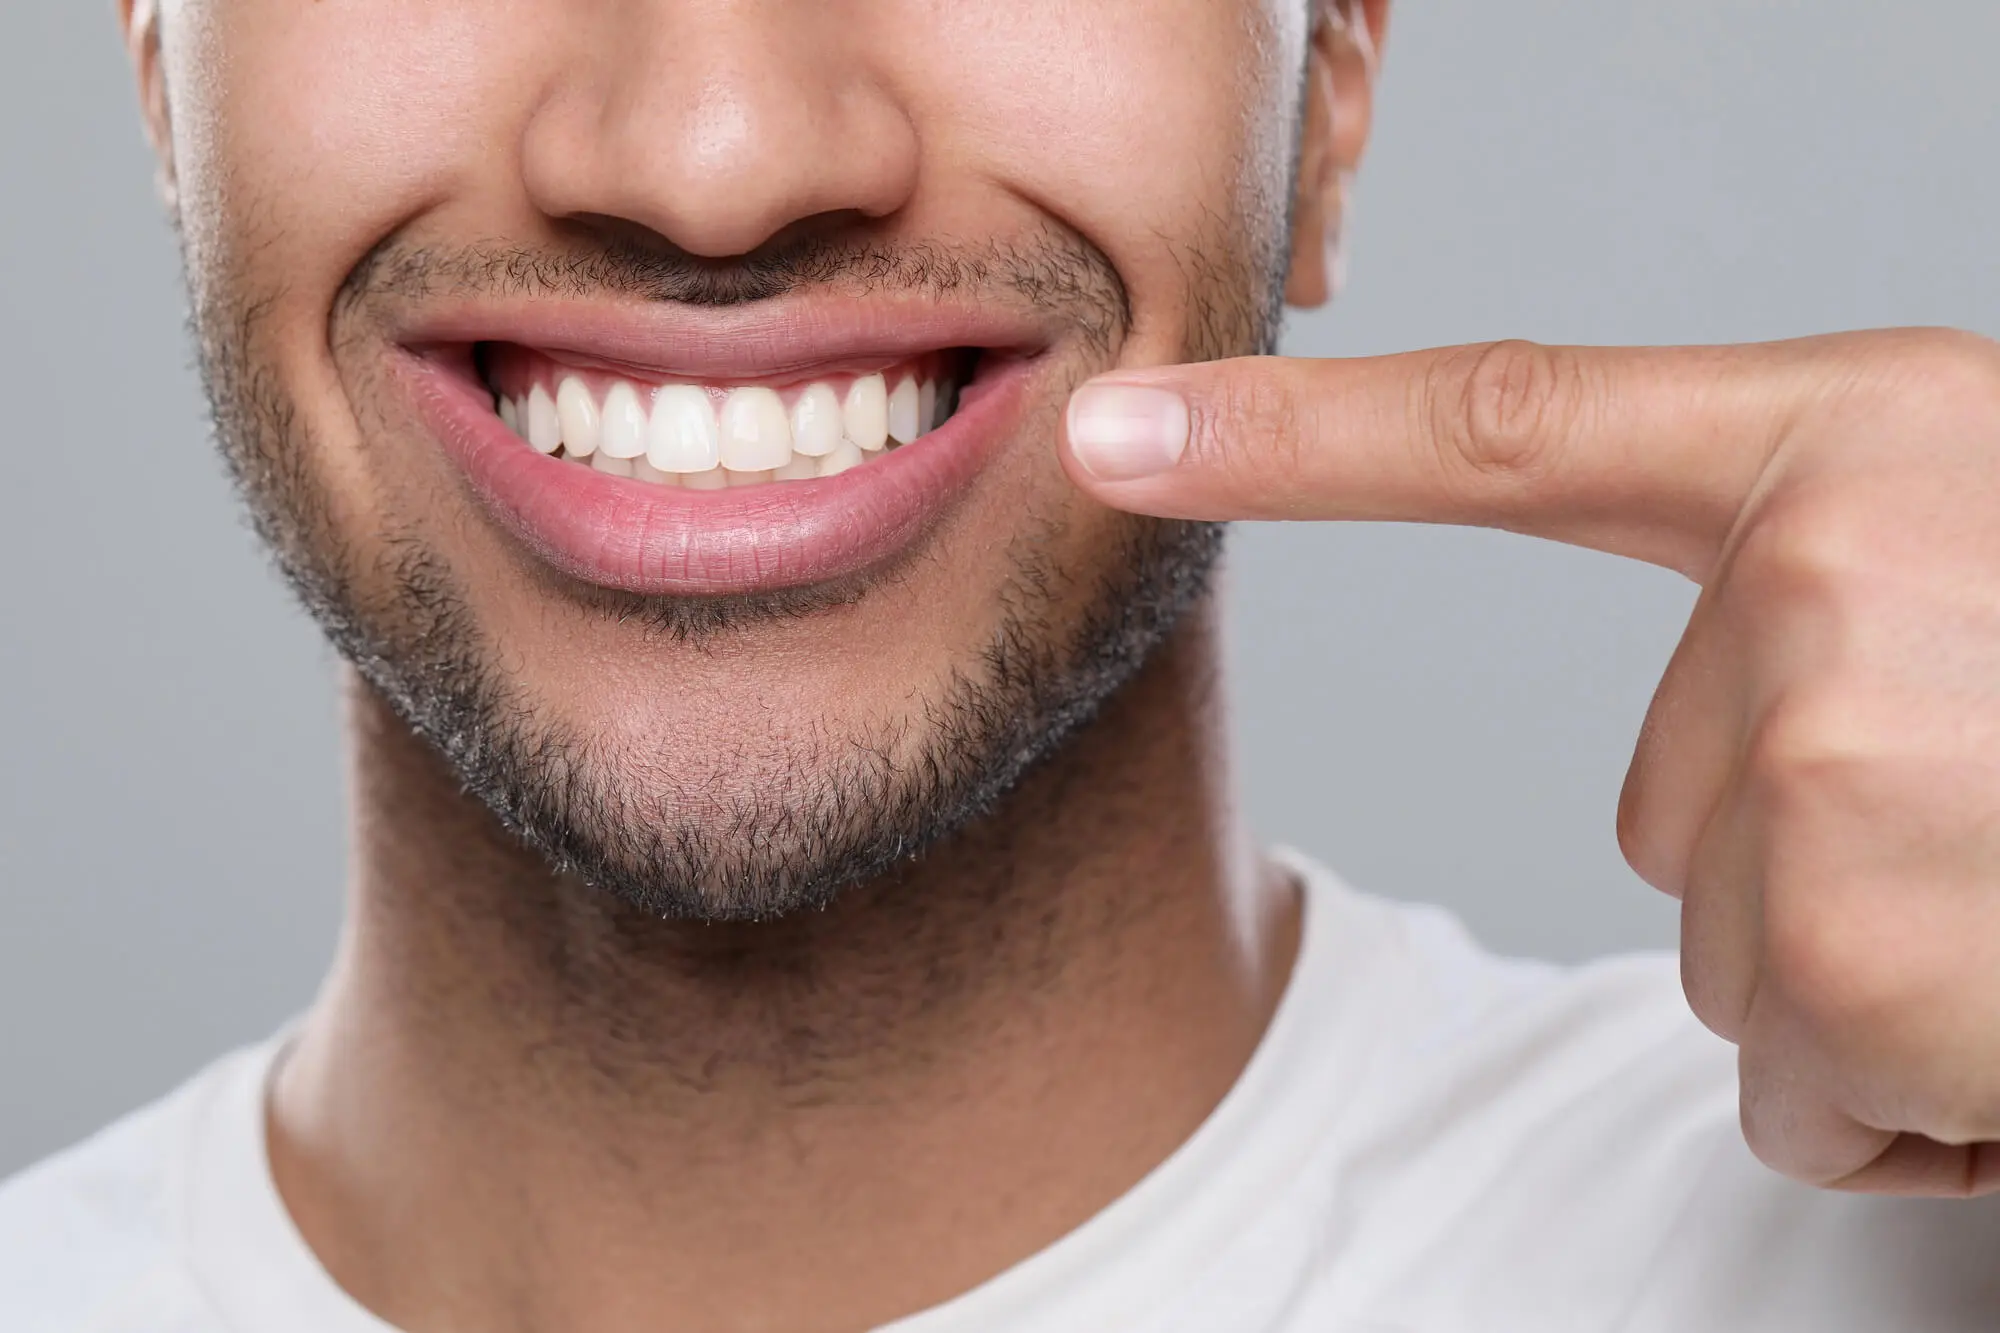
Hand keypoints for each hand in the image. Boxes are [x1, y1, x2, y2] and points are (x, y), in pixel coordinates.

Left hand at [1062, 330, 1999, 1196]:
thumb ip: (1821, 576)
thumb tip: (1742, 721)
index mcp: (1856, 439)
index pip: (1506, 426)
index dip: (1290, 438)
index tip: (1113, 434)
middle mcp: (1813, 573)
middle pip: (1646, 803)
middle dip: (1807, 867)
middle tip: (1996, 827)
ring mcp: (1811, 761)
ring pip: (1722, 946)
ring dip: (1874, 976)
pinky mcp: (1830, 954)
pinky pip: (1789, 1085)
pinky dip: (1906, 1094)